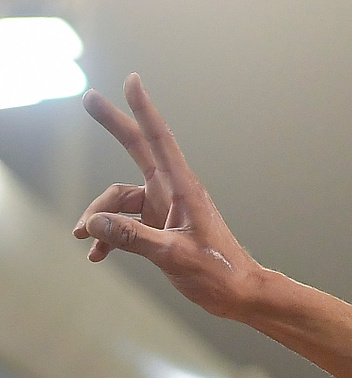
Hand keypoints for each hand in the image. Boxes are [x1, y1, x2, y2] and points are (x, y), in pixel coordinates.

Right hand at [74, 74, 261, 318]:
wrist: (241, 296)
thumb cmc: (219, 275)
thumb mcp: (174, 257)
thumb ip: (134, 238)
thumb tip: (95, 223)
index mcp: (183, 190)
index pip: (159, 141)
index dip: (143, 109)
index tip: (132, 81)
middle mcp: (173, 194)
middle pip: (138, 150)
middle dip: (114, 126)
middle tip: (89, 99)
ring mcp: (166, 210)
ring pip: (121, 200)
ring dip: (100, 217)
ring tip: (84, 239)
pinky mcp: (161, 229)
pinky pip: (126, 224)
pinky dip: (110, 237)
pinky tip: (97, 255)